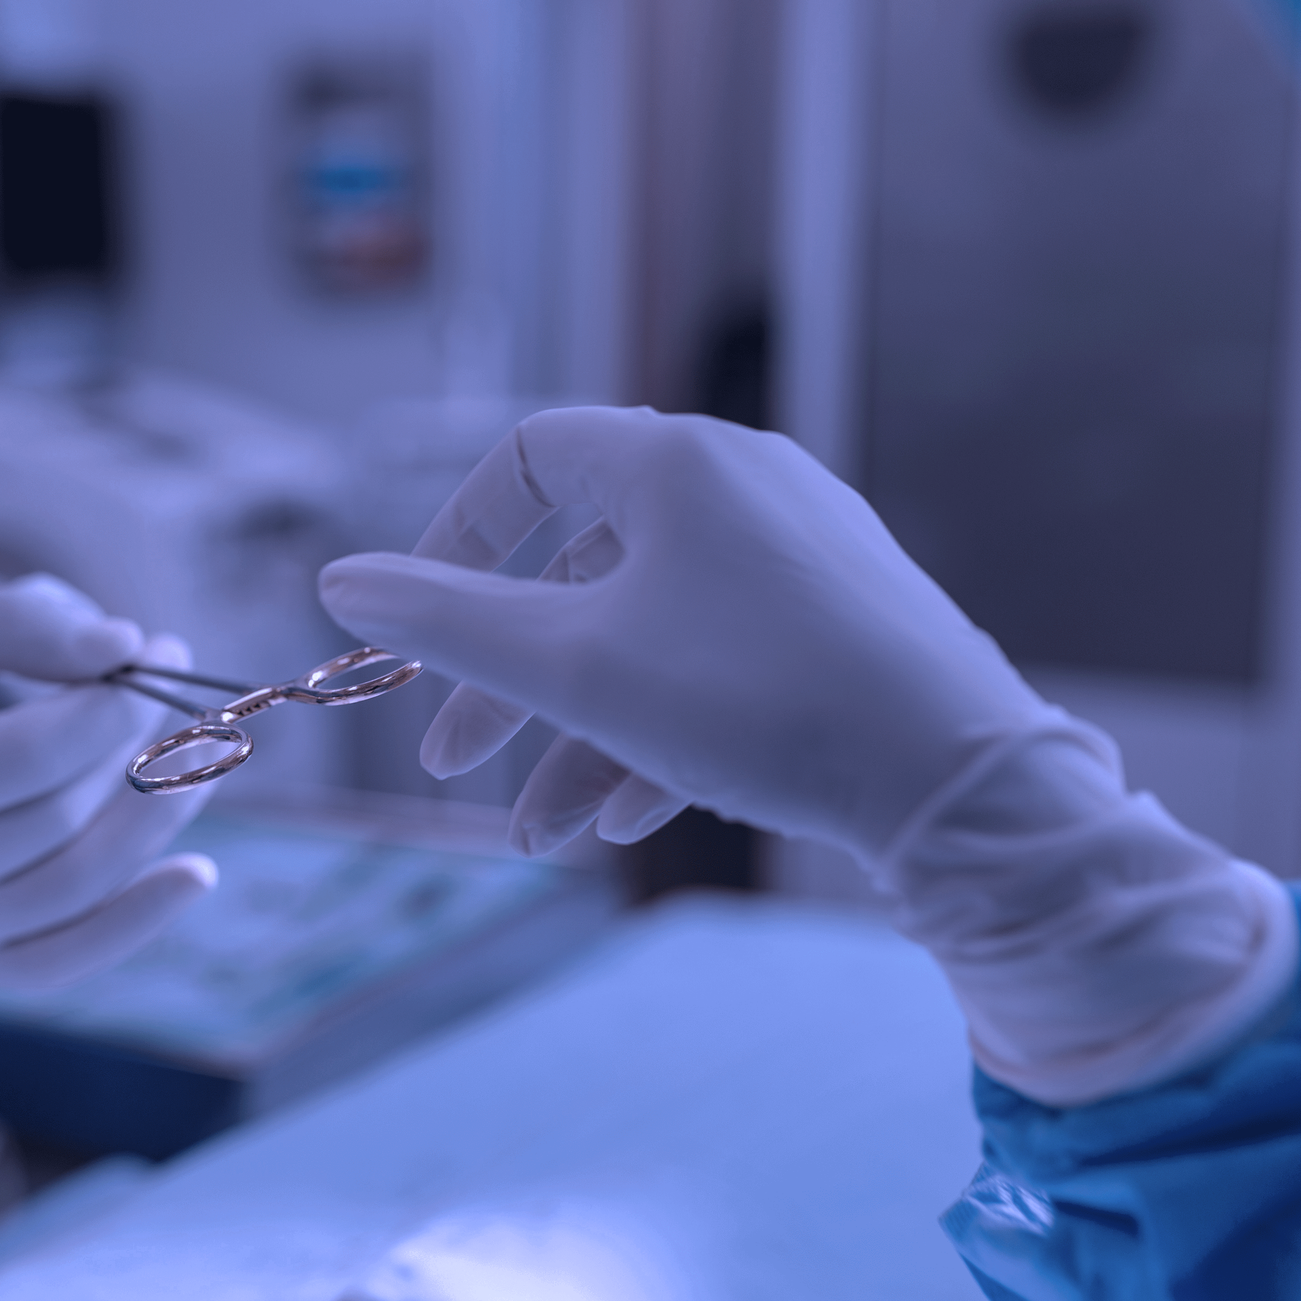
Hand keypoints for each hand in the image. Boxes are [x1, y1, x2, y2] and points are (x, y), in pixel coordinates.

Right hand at [0, 576, 214, 989]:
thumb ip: (10, 624)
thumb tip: (130, 646)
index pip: (22, 759)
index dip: (106, 708)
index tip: (154, 650)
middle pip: (58, 819)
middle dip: (135, 745)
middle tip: (176, 679)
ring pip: (75, 886)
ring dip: (156, 819)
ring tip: (202, 752)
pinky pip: (59, 959)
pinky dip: (134, 922)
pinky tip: (195, 872)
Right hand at [318, 407, 1051, 860]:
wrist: (958, 781)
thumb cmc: (760, 701)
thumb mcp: (572, 667)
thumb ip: (446, 623)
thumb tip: (341, 583)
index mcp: (676, 464)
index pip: (525, 461)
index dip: (449, 546)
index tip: (412, 632)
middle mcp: (742, 489)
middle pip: (581, 572)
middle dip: (508, 683)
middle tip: (453, 764)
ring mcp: (801, 559)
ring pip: (648, 639)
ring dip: (577, 738)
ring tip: (543, 838)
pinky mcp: (843, 628)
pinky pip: (719, 667)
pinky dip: (659, 736)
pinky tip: (627, 822)